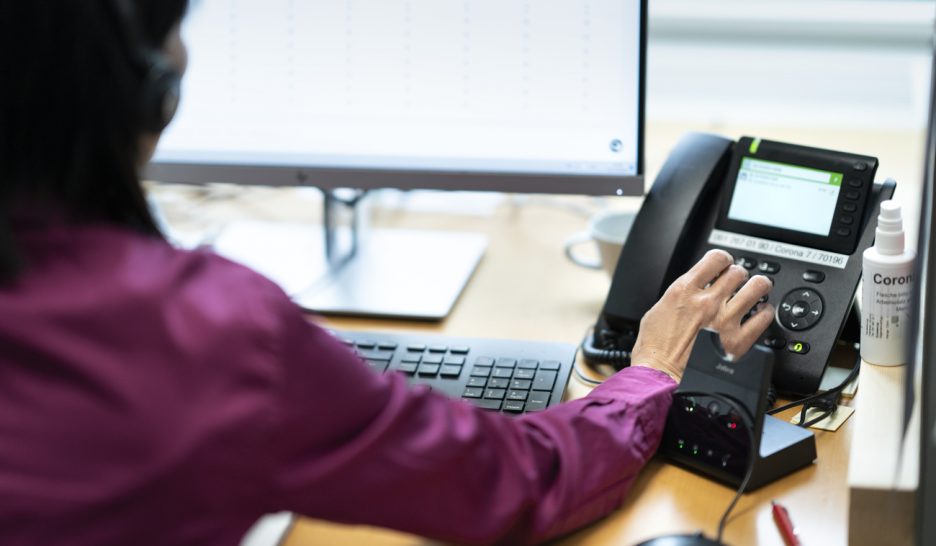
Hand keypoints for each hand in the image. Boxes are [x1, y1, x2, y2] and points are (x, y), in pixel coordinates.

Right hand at [630, 249, 774, 380]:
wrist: (660, 375)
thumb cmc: (654, 348)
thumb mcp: (659, 309)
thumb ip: (681, 294)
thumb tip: (695, 288)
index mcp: (685, 290)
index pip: (716, 258)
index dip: (724, 259)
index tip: (725, 265)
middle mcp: (707, 302)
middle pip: (738, 271)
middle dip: (739, 274)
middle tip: (738, 282)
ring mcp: (724, 321)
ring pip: (757, 288)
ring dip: (757, 288)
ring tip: (755, 293)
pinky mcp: (737, 341)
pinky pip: (763, 318)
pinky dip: (764, 313)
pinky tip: (758, 315)